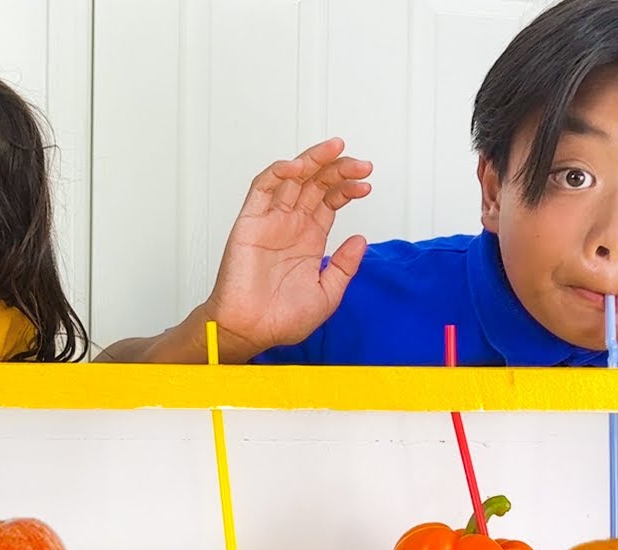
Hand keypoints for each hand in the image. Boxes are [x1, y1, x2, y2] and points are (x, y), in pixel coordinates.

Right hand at [203, 138, 372, 360]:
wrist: (250, 331)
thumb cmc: (280, 319)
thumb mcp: (327, 294)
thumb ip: (344, 266)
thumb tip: (361, 239)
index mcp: (308, 239)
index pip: (330, 200)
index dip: (348, 187)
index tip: (367, 184)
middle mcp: (290, 225)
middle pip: (316, 183)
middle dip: (339, 168)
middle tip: (361, 164)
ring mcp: (270, 221)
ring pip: (292, 177)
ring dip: (314, 160)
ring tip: (335, 149)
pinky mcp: (250, 221)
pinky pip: (262, 188)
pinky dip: (278, 172)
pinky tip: (298, 166)